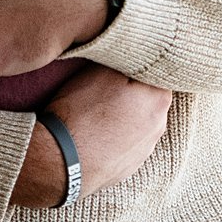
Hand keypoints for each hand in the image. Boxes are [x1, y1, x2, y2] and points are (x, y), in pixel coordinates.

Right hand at [11, 66, 173, 206]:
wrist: (62, 160)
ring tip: (99, 110)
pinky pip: (126, 143)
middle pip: (150, 97)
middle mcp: (159, 127)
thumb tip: (136, 55)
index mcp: (160, 99)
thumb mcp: (103, 71)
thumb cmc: (83, 110)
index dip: (140, 64)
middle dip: (134, 90)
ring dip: (125, 114)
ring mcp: (144, 151)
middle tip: (108, 84)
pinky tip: (97, 131)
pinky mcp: (128, 167)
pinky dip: (116, 136)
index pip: (159, 73)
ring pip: (139, 122)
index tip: (124, 61)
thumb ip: (127, 61)